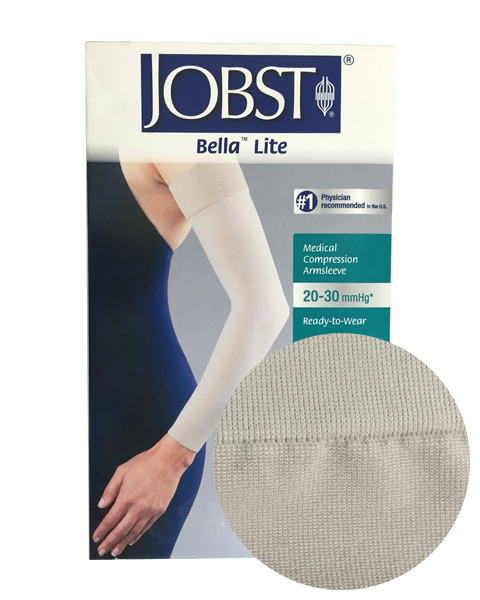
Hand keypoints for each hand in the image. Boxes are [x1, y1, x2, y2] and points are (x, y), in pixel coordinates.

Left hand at [93, 434, 195, 556]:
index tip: (96, 537)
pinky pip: (146, 527)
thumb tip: (102, 505)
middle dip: (110, 542)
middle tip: (102, 550)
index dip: (102, 531)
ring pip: (134, 532)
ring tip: (115, 551)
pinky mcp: (159, 511)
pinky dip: (138, 536)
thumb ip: (110, 490)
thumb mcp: (122, 471)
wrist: (168, 461)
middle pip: (121, 531)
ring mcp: (150, 511)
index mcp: (126, 498)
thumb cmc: (146, 463)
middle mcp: (138, 508)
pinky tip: (132, 540)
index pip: (110, 520)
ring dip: (123, 543)